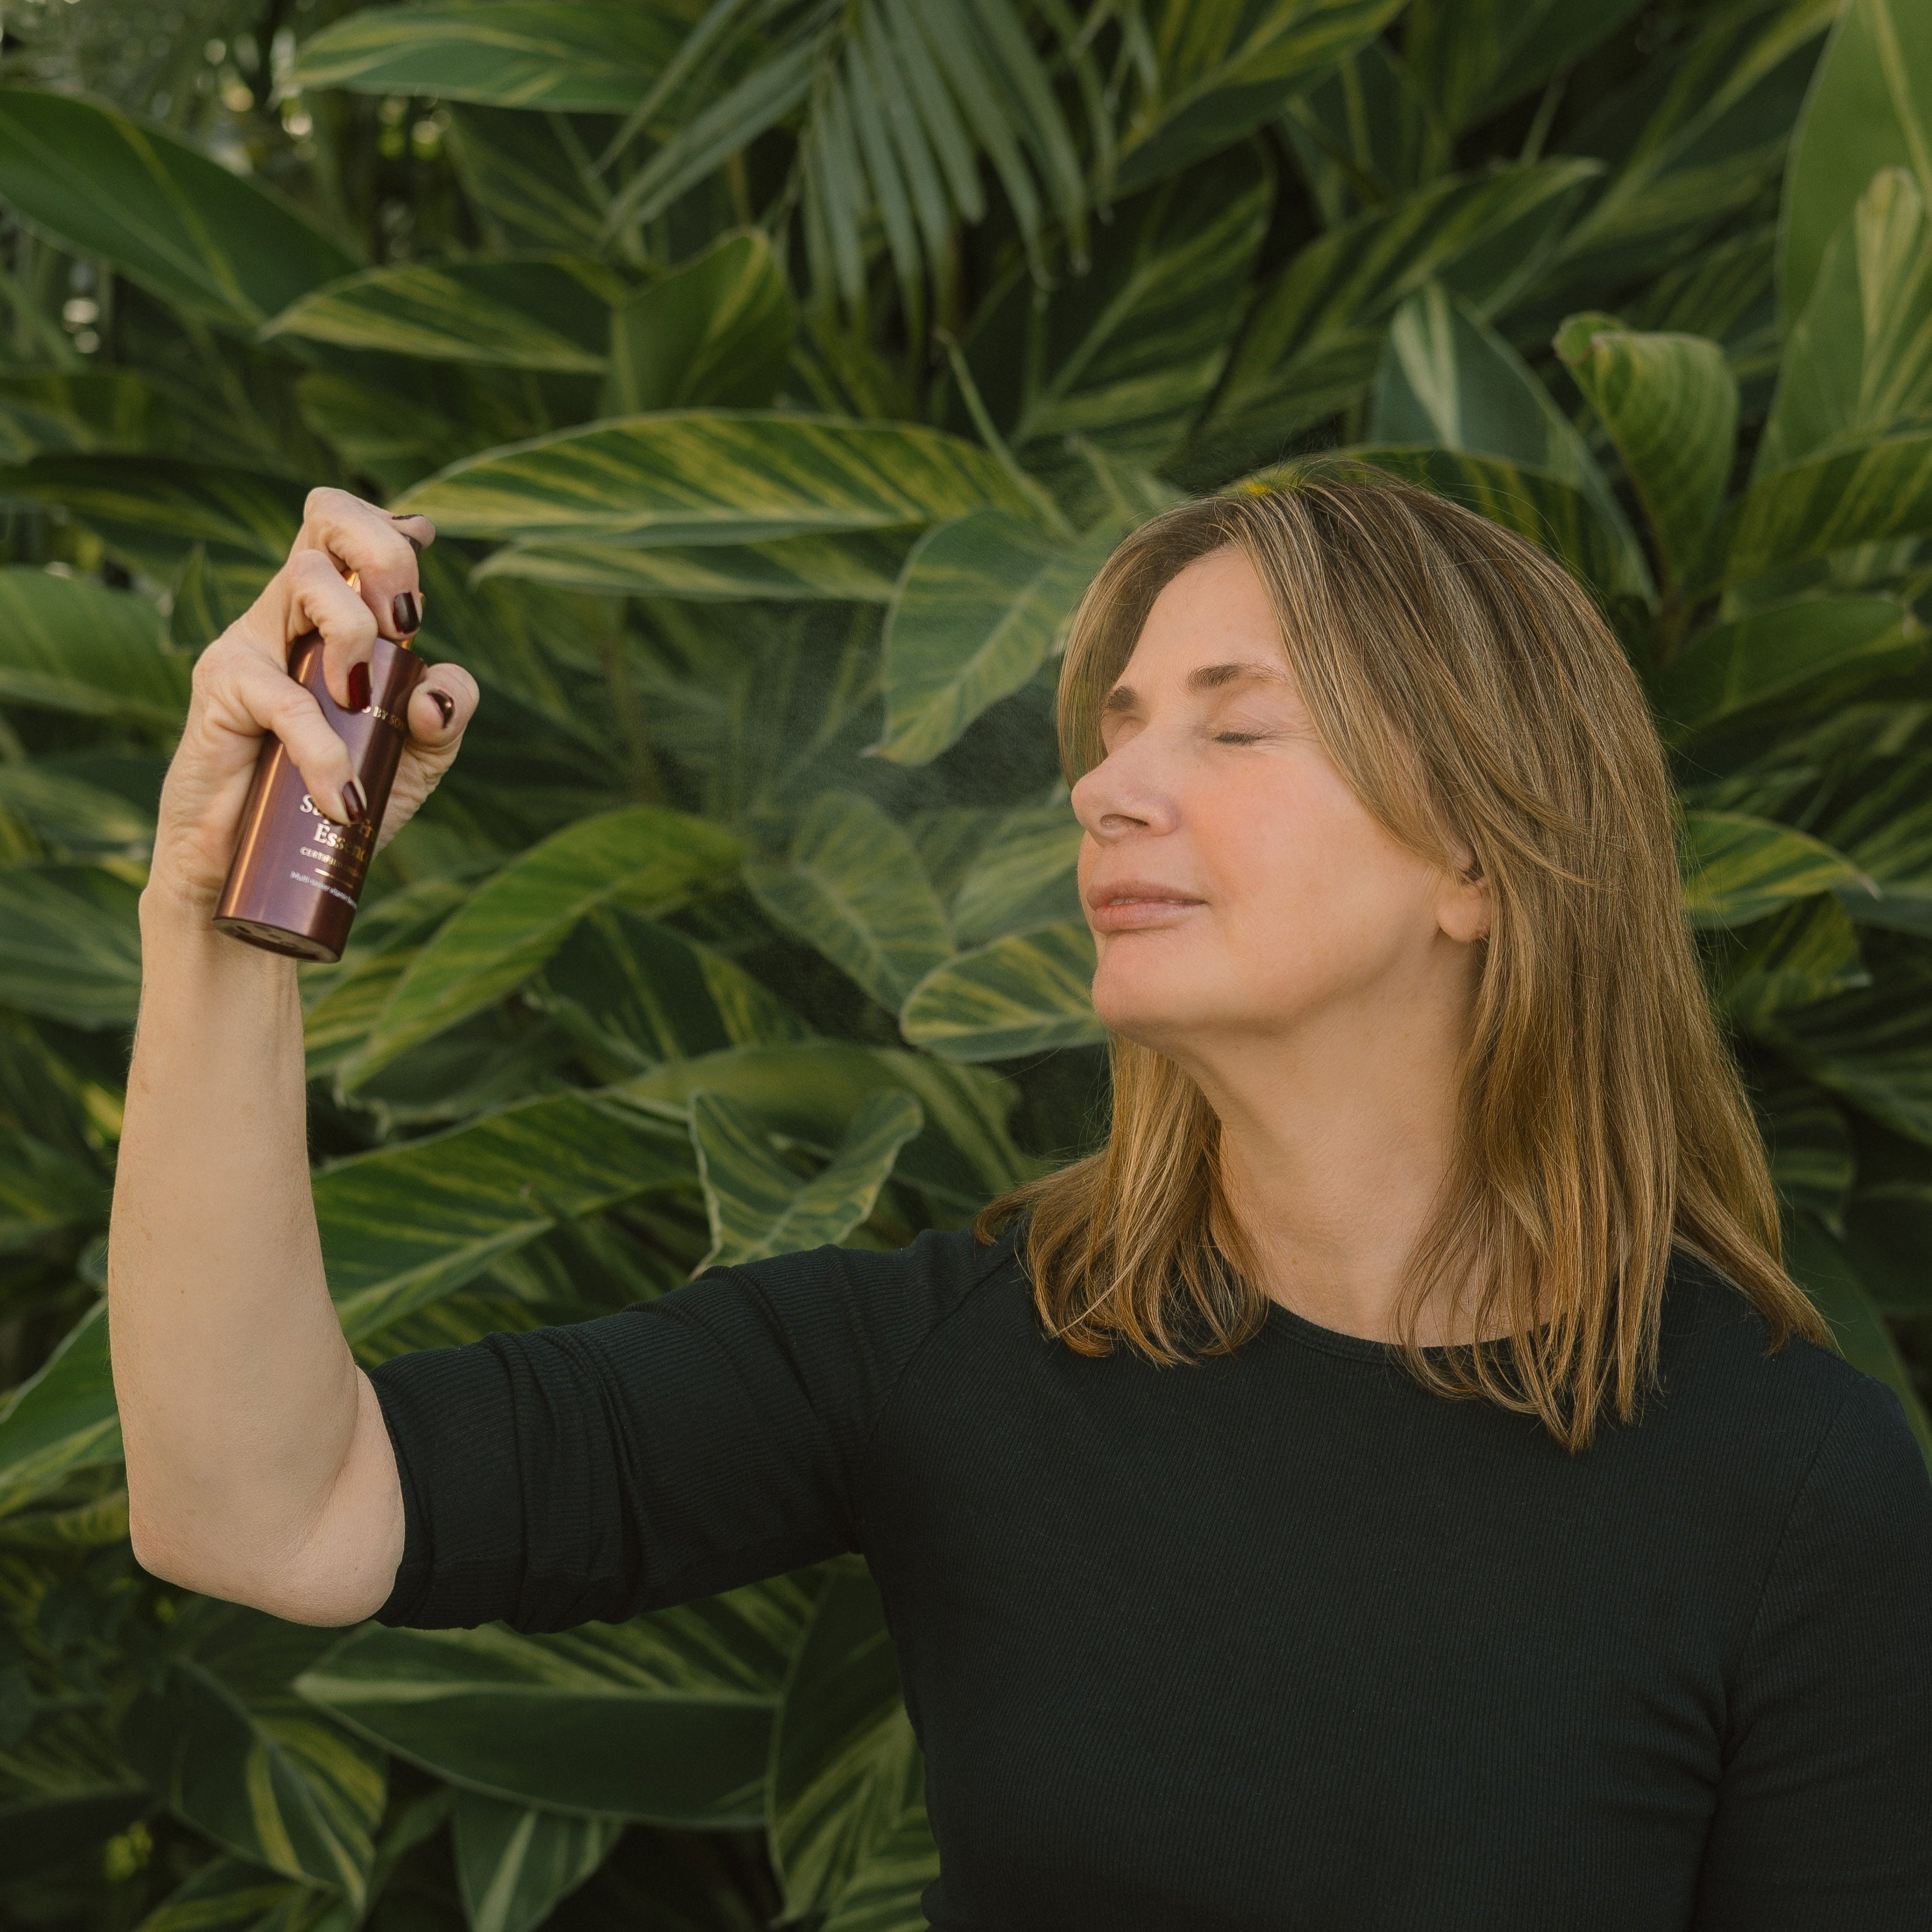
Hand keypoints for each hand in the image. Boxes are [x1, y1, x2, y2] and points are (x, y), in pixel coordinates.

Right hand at [148, 487, 480, 915]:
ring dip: (356, 634)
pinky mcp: (220, 686)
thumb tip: (433, 689)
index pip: (350, 531)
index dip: (390, 528)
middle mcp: (291, 613)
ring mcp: (252, 640)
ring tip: (363, 708)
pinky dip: (325, 751)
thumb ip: (445, 716)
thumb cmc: (331, 802)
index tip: (421, 566)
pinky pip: (286, 697)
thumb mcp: (414, 760)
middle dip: (384, 556)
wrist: (253, 873)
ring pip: (308, 578)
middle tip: (406, 625)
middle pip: (327, 519)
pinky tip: (343, 799)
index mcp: (337, 616)